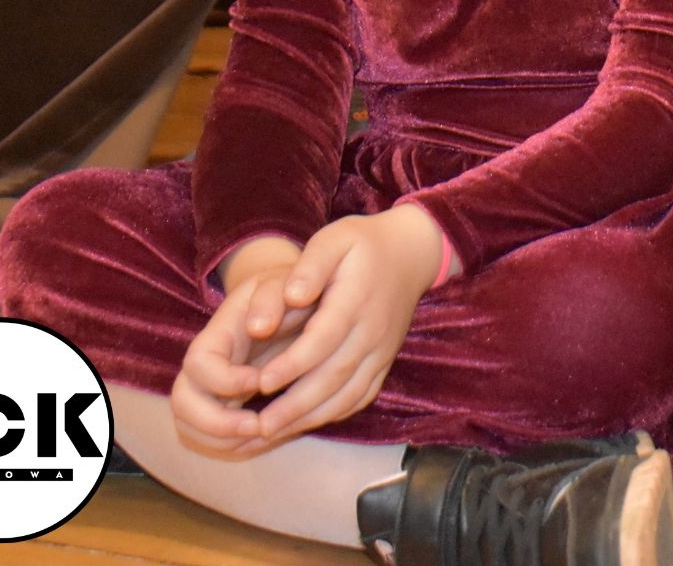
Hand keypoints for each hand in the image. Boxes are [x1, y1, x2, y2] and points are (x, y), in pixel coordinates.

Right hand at [171, 254, 305, 458]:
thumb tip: (260, 327)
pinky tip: (268, 437)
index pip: (198, 364)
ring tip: (266, 435)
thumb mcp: (280, 283)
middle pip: (182, 404)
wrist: (284, 301)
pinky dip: (235, 446)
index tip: (262, 381)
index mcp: (215, 336)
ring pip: (191, 427)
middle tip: (259, 426)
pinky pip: (212, 438)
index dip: (224, 380)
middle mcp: (203, 368)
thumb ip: (271, 296)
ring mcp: (208, 389)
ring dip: (225, 441)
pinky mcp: (221, 406)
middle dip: (216, 424)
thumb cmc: (283, 291)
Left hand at [243, 204, 449, 446]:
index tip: (260, 382)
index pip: (323, 339)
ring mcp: (383, 350)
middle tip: (260, 426)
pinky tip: (306, 421)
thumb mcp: (335, 238)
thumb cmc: (364, 244)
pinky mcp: (385, 360)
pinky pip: (362, 395)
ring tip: (275, 433)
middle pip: (334, 375)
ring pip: (349, 393)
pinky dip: (334, 413)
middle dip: (296, 405)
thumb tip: (292, 295)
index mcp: (356, 300)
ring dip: (312, 417)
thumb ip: (311, 265)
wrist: (412, 253)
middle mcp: (373, 331)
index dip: (292, 364)